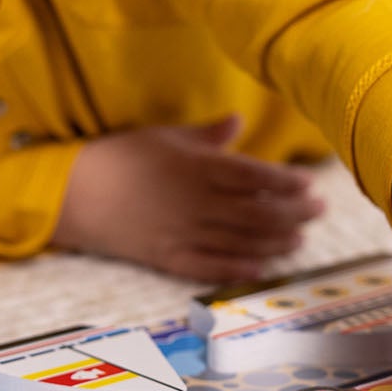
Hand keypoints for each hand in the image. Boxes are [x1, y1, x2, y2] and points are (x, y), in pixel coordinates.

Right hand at [53, 115, 324, 280]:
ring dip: (274, 243)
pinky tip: (262, 269)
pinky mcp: (167, 258)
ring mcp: (182, 233)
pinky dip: (238, 269)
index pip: (251, 176)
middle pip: (254, 211)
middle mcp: (195, 202)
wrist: (72, 193)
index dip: (284, 182)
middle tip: (319, 212)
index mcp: (196, 168)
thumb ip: (206, 135)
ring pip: (239, 241)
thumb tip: (239, 121)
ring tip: (299, 241)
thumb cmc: (120, 157)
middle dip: (292, 214)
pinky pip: (209, 267)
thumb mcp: (164, 137)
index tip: (310, 185)